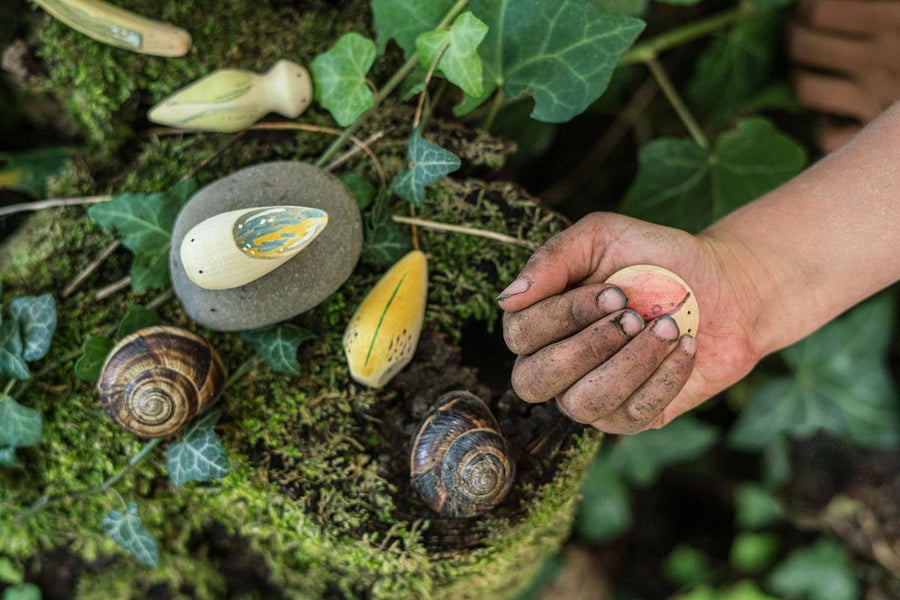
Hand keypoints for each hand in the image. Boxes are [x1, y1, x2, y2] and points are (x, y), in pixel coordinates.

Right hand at [498, 212, 764, 433]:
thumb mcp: (603, 236)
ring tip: (666, 330)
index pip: (519, 334)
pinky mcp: (630, 417)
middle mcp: (553, 364)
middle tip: (635, 315)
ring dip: (630, 365)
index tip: (615, 291)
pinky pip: (631, 416)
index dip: (564, 316)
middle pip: (532, 382)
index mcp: (538, 321)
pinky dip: (664, 378)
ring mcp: (588, 396)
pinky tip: (685, 347)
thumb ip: (553, 258)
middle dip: (588, 348)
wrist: (723, 286)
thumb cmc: (655, 257)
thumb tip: (508, 298)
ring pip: (582, 404)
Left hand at [790, 0, 899, 150]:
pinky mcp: (873, 134)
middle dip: (795, 36)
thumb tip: (815, 9)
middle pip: (803, 46)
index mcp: (896, 19)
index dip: (805, 8)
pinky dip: (822, 123)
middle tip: (799, 31)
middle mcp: (884, 59)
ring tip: (809, 67)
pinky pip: (825, 133)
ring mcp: (876, 100)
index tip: (807, 7)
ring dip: (800, 76)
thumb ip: (876, 10)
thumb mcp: (897, 15)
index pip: (820, 12)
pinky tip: (832, 110)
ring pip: (805, 87)